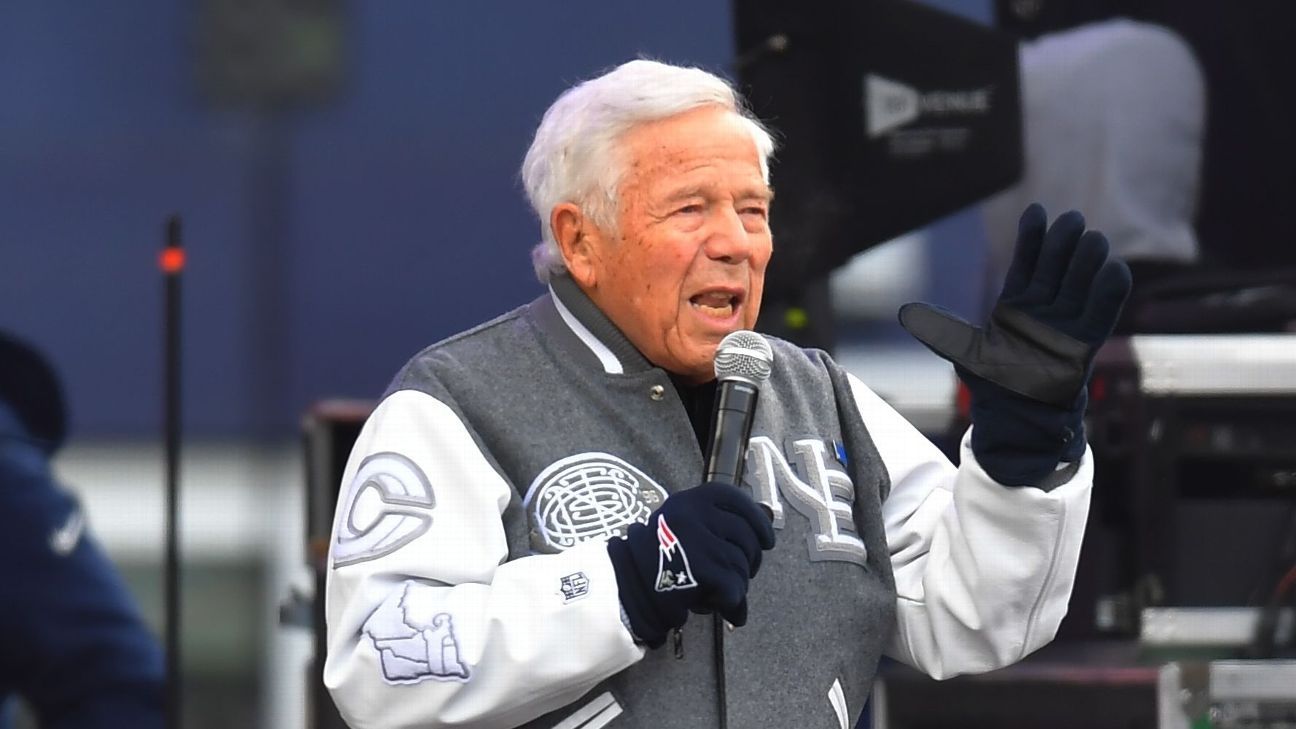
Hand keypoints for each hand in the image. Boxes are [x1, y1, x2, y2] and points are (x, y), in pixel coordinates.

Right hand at [606, 482, 775, 647]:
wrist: (623, 587)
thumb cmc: (653, 560)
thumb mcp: (678, 526)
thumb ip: (711, 523)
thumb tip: (760, 528)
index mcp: (690, 500)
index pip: (736, 500)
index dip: (757, 520)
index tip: (766, 539)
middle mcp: (694, 514)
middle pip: (745, 535)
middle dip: (751, 558)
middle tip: (743, 574)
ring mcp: (699, 541)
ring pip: (741, 564)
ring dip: (739, 583)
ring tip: (725, 593)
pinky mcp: (703, 569)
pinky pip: (734, 587)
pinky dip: (735, 602)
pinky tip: (727, 608)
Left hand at [899, 204, 1130, 485]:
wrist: (1016, 419)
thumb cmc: (993, 386)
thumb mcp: (965, 354)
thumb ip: (942, 331)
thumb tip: (905, 313)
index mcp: (1016, 306)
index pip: (1027, 264)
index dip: (1032, 238)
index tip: (1038, 210)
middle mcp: (1044, 310)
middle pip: (1056, 269)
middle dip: (1064, 244)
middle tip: (1072, 219)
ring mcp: (1066, 325)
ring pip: (1080, 286)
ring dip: (1088, 263)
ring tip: (1094, 238)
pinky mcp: (1085, 345)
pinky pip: (1100, 315)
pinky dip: (1108, 295)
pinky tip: (1116, 270)